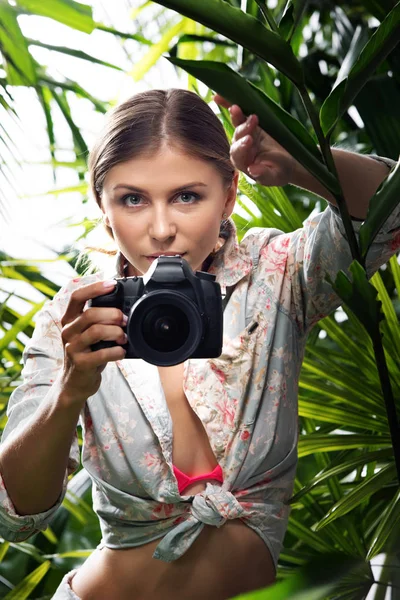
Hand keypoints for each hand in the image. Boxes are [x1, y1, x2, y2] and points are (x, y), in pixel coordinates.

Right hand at [60, 280, 126, 403]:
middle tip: (125, 320)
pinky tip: (121, 352)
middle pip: (90, 314)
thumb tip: (123, 308)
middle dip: (112, 314)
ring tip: (124, 338)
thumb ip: (98, 320)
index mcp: (69, 320)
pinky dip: (117, 351)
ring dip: (116, 332)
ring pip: (96, 331)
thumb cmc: (87, 354)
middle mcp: (68, 331)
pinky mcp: (80, 364)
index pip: (77, 296)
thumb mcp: (88, 334)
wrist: (74, 384)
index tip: (112, 284)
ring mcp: (72, 348)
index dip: (95, 287)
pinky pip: (102, 353)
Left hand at [213, 94, 296, 186]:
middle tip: (253, 120)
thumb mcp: (275, 177)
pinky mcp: (251, 124)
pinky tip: (218, 97)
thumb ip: (264, 175)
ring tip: (237, 107)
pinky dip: (228, 104)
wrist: (288, 163)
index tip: (250, 140)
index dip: (242, 147)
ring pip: (238, 124)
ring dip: (237, 116)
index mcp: (244, 163)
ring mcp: (246, 134)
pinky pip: (240, 114)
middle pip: (238, 137)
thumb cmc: (280, 173)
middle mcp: (241, 148)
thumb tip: (253, 171)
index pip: (239, 155)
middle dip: (243, 129)